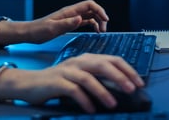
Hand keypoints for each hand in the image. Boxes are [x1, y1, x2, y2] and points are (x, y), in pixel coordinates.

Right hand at [0, 54, 144, 112]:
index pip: (112, 59)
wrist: (29, 83)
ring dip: (103, 92)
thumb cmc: (57, 82)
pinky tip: (91, 109)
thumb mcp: (79, 77)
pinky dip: (84, 100)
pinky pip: (73, 90)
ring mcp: (67, 71)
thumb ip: (96, 79)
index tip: (139, 82)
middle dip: (120, 77)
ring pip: (89, 78)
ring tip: (112, 104)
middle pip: (103, 65)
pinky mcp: (57, 82)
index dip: (127, 70)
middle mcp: (78, 62)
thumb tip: (120, 89)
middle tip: (132, 89)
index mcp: (87, 59)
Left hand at [25, 0, 109, 42]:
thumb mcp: (52, 29)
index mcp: (69, 11)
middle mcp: (72, 13)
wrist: (30, 33)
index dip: (99, 10)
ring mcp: (71, 18)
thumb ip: (67, 24)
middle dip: (101, 17)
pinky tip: (94, 31)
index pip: (89, 5)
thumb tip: (81, 19)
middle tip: (103, 30)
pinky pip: (85, 21)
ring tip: (101, 32)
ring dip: (98, 21)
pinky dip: (92, 25)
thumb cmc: (38, 31)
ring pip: (90, 15)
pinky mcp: (70, 23)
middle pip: (92, 9)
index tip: (105, 20)